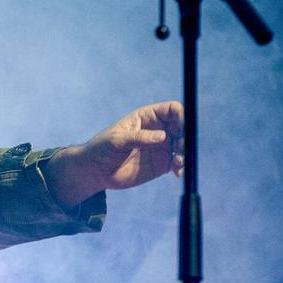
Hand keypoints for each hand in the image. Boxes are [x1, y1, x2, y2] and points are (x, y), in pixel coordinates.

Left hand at [45, 101, 184, 208]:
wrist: (96, 171)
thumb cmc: (102, 148)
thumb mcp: (117, 140)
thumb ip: (138, 137)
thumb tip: (162, 137)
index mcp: (146, 117)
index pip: (172, 110)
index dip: (181, 116)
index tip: (182, 129)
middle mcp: (157, 130)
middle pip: (182, 127)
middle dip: (186, 137)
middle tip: (180, 148)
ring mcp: (161, 147)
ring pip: (184, 145)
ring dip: (186, 153)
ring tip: (178, 163)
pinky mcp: (162, 163)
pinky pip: (179, 163)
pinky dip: (182, 166)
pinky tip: (177, 172)